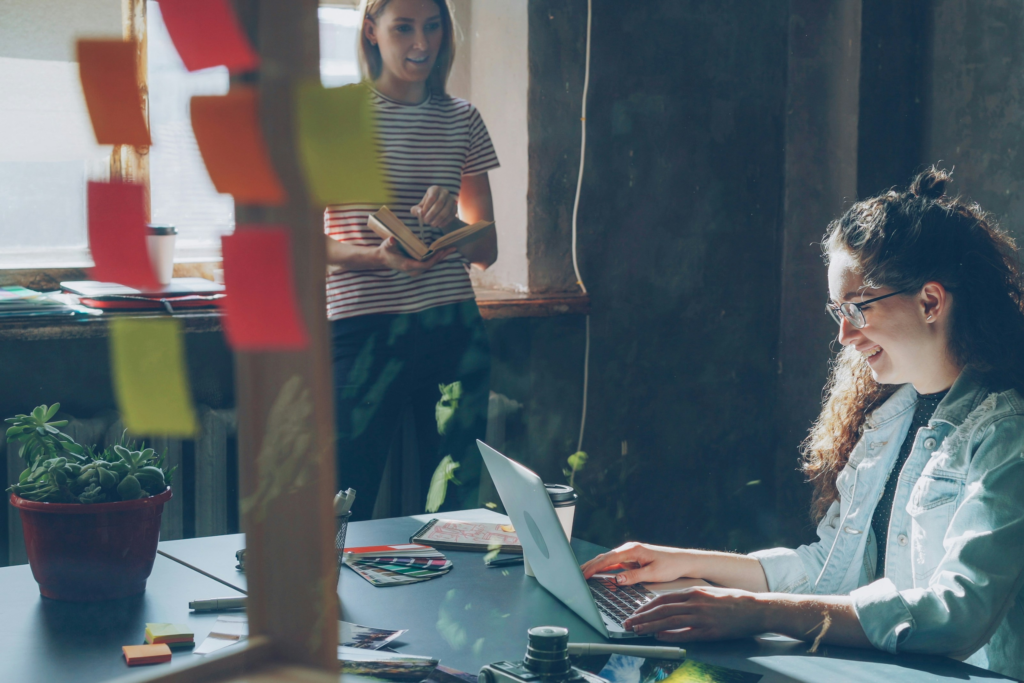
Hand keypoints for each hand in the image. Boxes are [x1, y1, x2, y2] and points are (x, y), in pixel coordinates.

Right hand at [376, 238, 453, 276]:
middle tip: (452, 247)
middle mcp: (414, 270)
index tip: (441, 250)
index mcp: (408, 265)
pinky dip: (437, 257)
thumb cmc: (386, 251)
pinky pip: (429, 263)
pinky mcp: (417, 268)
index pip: (425, 265)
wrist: (382, 258)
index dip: (434, 258)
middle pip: (431, 264)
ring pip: (432, 264)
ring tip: (451, 248)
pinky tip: (443, 251)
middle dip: (442, 256)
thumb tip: (392, 240)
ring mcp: (416, 270)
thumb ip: (390, 243)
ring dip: (441, 256)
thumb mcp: (387, 245)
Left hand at [412, 186, 457, 227]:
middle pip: (439, 203)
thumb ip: (416, 210)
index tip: (422, 215)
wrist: (438, 209)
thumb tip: (419, 212)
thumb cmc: (427, 206)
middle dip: (432, 214)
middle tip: (426, 221)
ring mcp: (451, 200)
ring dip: (438, 219)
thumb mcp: (419, 207)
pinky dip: (445, 221)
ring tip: (432, 224)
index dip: (427, 207)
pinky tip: (439, 225)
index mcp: (435, 189)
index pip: (432, 197)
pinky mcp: (455, 207)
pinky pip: (451, 215)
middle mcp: (444, 192)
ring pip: (446, 210)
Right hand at [580, 542, 695, 583]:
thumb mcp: (653, 574)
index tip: (582, 575)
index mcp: (632, 550)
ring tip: (582, 574)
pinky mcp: (632, 559)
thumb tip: (617, 579)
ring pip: (607, 560)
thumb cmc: (671, 566)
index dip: (593, 568)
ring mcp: (630, 554)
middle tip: (575, 575)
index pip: (607, 559)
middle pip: (604, 558)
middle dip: (589, 566)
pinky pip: (614, 564)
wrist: (683, 561)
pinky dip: (604, 568)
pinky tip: (597, 574)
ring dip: (595, 567)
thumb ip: (634, 576)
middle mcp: (629, 549)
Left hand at [623, 587, 764, 641]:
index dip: (647, 606)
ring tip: (637, 630)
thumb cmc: (734, 600)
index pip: (663, 598)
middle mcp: (695, 602)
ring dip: (650, 626)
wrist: (756, 608)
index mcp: (694, 591)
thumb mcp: (709, 593)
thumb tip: (674, 605)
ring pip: (669, 620)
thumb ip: (692, 597)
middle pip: (662, 609)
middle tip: (628, 623)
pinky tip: (658, 636)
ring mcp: (702, 617)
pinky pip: (685, 633)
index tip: (635, 612)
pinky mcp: (710, 631)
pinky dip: (670, 634)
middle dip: (642, 616)